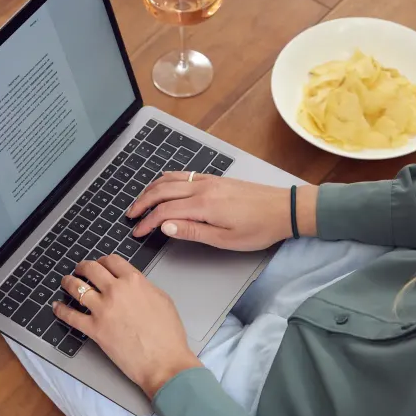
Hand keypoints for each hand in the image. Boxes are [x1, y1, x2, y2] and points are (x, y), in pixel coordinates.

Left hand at [52, 256, 201, 398]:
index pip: (112, 261)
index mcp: (134, 281)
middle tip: (80, 269)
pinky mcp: (94, 329)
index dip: (103, 260)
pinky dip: (61, 310)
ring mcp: (103, 310)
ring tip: (66, 282)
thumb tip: (133, 284)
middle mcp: (116, 291)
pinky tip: (57, 307)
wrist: (164, 361)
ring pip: (77, 288)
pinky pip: (71, 316)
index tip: (100, 263)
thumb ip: (144, 287)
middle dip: (83, 267)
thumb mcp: (162, 299)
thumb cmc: (168, 335)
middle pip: (91, 269)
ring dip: (68, 282)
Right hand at [126, 172, 317, 250]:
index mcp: (203, 205)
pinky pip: (182, 175)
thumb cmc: (259, 228)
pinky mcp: (215, 179)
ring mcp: (208, 180)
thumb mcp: (225, 239)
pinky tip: (163, 187)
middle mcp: (202, 188)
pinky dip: (166, 181)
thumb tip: (165, 227)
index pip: (164, 212)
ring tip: (141, 201)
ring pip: (170, 179)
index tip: (137, 232)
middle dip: (142, 203)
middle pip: (161, 191)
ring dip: (151, 189)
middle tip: (131, 216)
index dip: (147, 222)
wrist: (284, 209)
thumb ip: (192, 232)